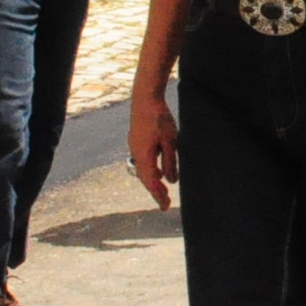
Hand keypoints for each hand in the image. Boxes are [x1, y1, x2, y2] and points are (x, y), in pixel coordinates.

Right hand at [129, 86, 178, 205]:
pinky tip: (157, 170)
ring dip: (152, 180)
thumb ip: (170, 162)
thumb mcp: (170, 141)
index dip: (158, 196)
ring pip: (142, 170)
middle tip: (165, 202)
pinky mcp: (135, 140)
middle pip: (145, 178)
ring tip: (162, 189)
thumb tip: (171, 181)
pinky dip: (149, 169)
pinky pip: (142, 161)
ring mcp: (134, 146)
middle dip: (155, 191)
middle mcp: (136, 154)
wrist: (144, 98)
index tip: (165, 207)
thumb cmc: (159, 119)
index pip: (151, 183)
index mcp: (144, 156)